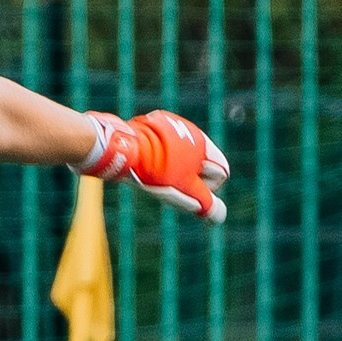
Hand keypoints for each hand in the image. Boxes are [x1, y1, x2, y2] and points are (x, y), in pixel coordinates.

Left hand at [80, 110, 230, 223]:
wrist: (120, 148)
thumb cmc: (154, 171)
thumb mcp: (182, 191)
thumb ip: (205, 202)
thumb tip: (219, 215)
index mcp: (203, 145)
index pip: (221, 173)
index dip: (207, 188)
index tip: (185, 187)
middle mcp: (192, 131)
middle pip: (202, 165)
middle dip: (189, 178)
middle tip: (168, 181)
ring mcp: (173, 125)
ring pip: (184, 157)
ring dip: (175, 168)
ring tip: (155, 172)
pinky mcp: (156, 125)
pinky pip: (167, 147)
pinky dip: (162, 156)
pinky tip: (147, 162)